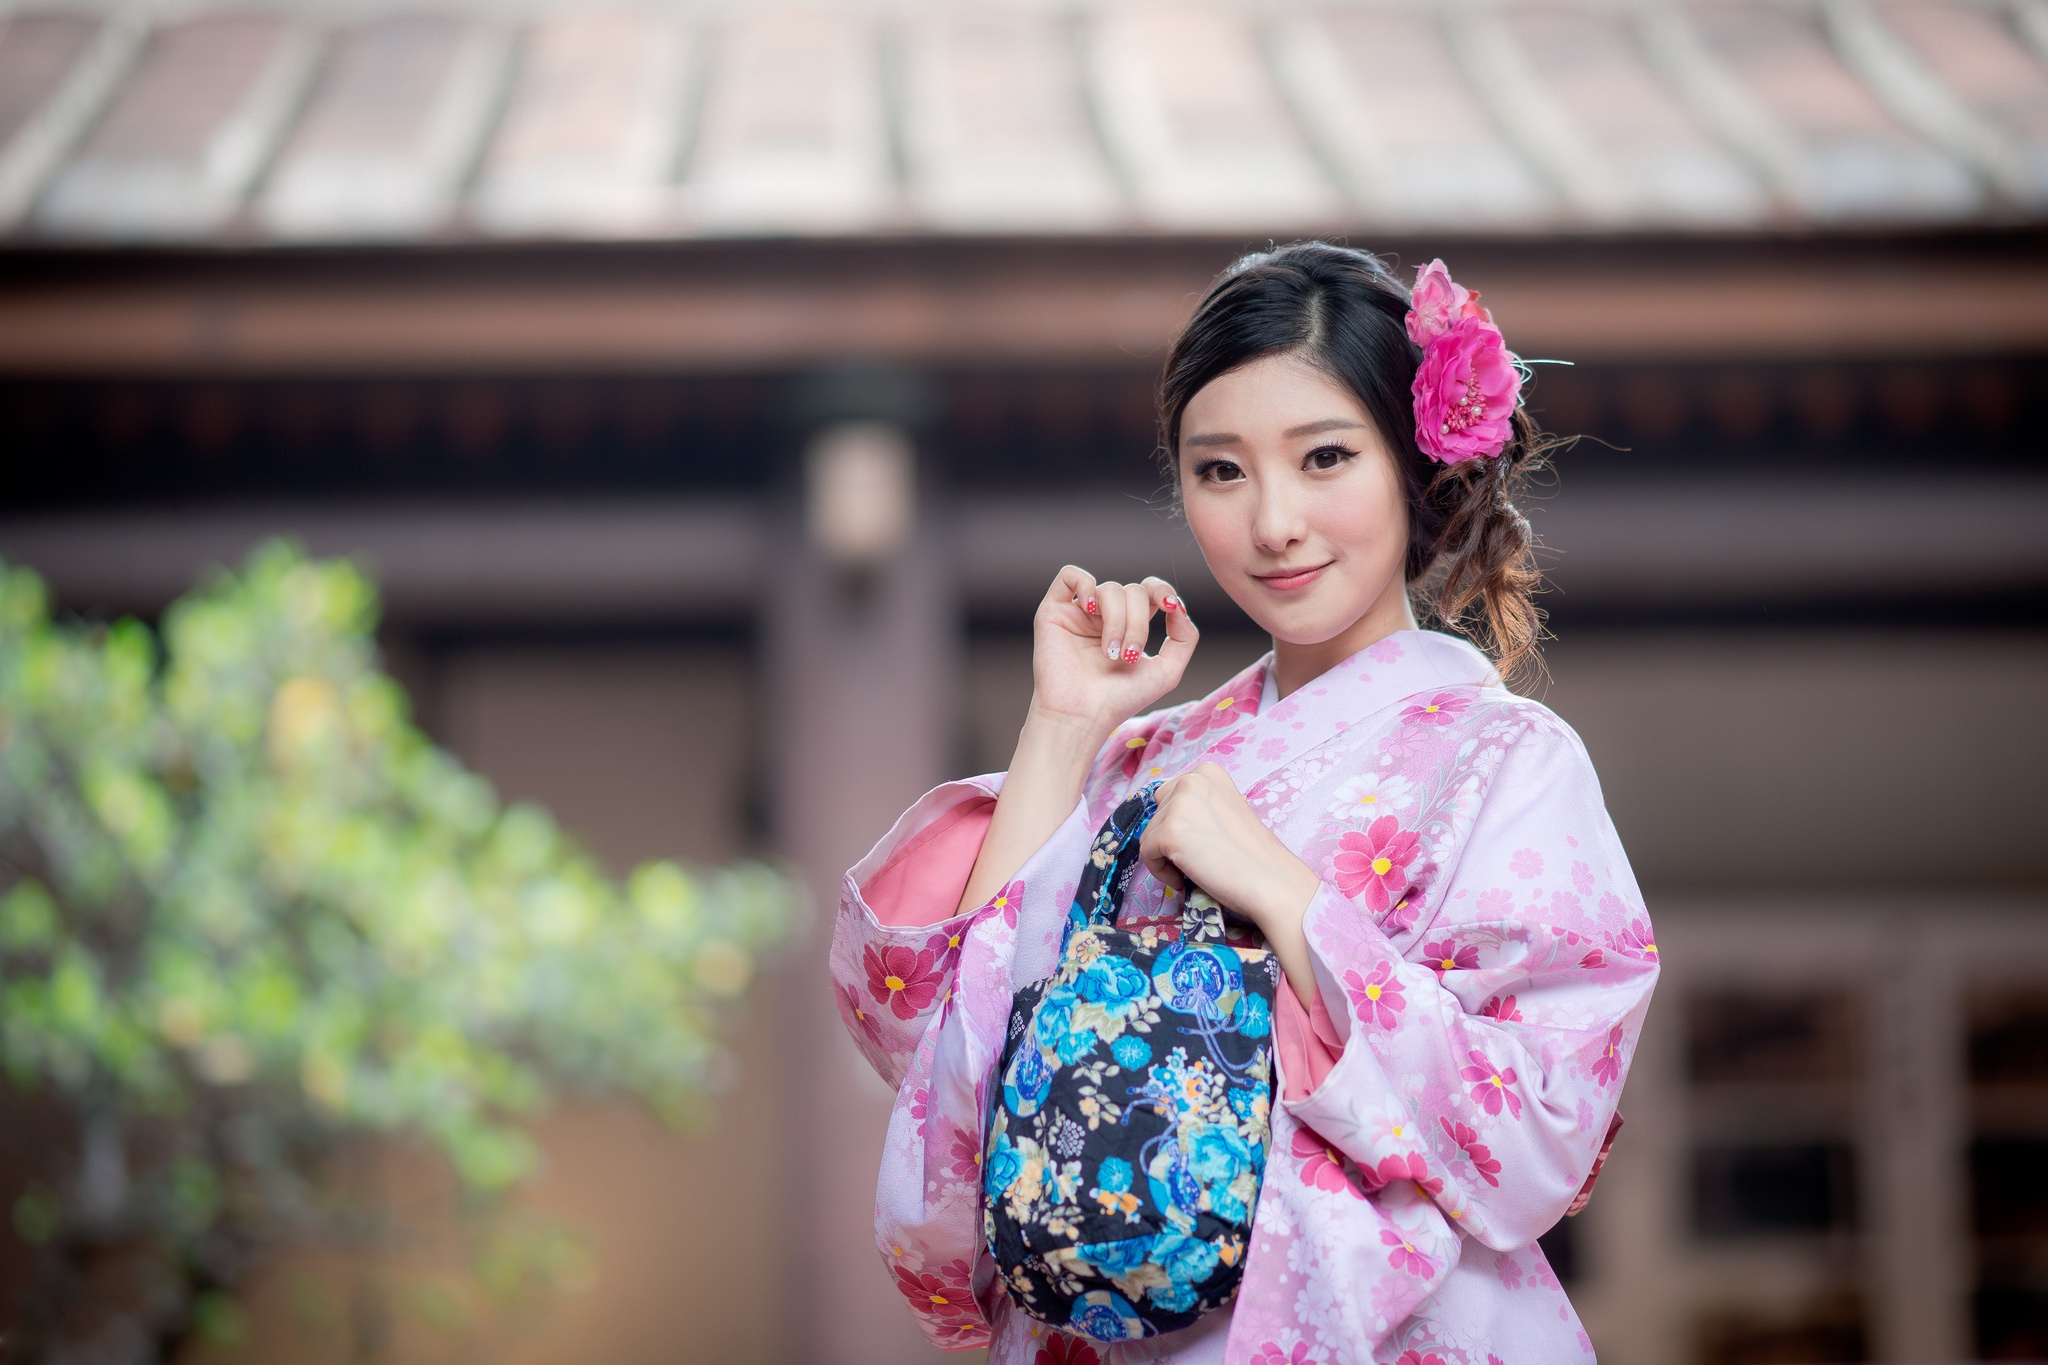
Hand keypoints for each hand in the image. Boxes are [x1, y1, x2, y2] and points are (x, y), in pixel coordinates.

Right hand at [1027, 566, 1197, 742]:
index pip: (1149, 591)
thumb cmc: (1121, 699)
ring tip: (1109, 653)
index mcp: (1129, 624)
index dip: (1162, 591)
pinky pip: (1070, 575)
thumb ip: (1184, 638)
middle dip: (1139, 622)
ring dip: (1117, 621)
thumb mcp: (1167, 672)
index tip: (1170, 607)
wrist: (1083, 716)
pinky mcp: (1053, 612)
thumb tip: (1177, 606)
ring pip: (1109, 589)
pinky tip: (1089, 609)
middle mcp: (1104, 616)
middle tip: (1129, 655)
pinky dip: (1085, 585)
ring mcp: (1079, 612)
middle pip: (1133, 591)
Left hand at [1140, 764, 1322, 1004]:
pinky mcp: (1169, 832)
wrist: (1272, 881)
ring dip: (1167, 856)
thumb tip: (1170, 818)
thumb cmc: (1253, 854)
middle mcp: (1191, 779)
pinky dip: (1162, 872)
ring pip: (1150, 834)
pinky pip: (1146, 853)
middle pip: (1157, 812)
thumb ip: (1199, 806)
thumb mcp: (1225, 812)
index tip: (1203, 843)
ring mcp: (1179, 804)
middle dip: (1172, 837)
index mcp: (1208, 772)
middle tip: (1200, 857)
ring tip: (1198, 869)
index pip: (1170, 797)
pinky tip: (1188, 879)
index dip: (1182, 825)